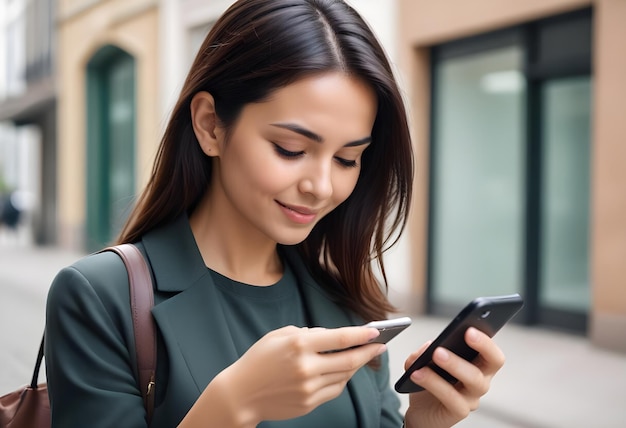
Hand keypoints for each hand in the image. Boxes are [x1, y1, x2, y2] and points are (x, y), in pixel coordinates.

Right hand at [215, 325, 386, 424]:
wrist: (241, 394)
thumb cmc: (258, 360)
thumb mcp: (278, 336)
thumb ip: (306, 334)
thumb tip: (331, 336)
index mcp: (299, 345)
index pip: (340, 338)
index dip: (362, 334)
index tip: (376, 331)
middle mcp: (307, 368)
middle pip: (349, 360)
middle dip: (368, 351)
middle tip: (380, 345)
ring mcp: (309, 388)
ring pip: (344, 376)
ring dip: (356, 365)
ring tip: (363, 356)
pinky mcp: (309, 403)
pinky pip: (334, 390)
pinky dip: (342, 379)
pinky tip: (344, 371)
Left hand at [403, 328, 504, 427]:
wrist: (421, 411)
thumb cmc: (430, 382)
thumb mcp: (424, 361)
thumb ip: (425, 351)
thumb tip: (428, 346)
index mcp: (477, 363)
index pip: (493, 351)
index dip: (486, 340)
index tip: (470, 328)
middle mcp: (480, 380)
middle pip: (492, 363)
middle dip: (477, 347)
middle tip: (457, 337)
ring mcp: (472, 397)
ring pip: (473, 379)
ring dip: (453, 364)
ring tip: (434, 354)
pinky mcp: (460, 411)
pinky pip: (452, 397)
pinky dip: (433, 382)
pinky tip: (417, 374)